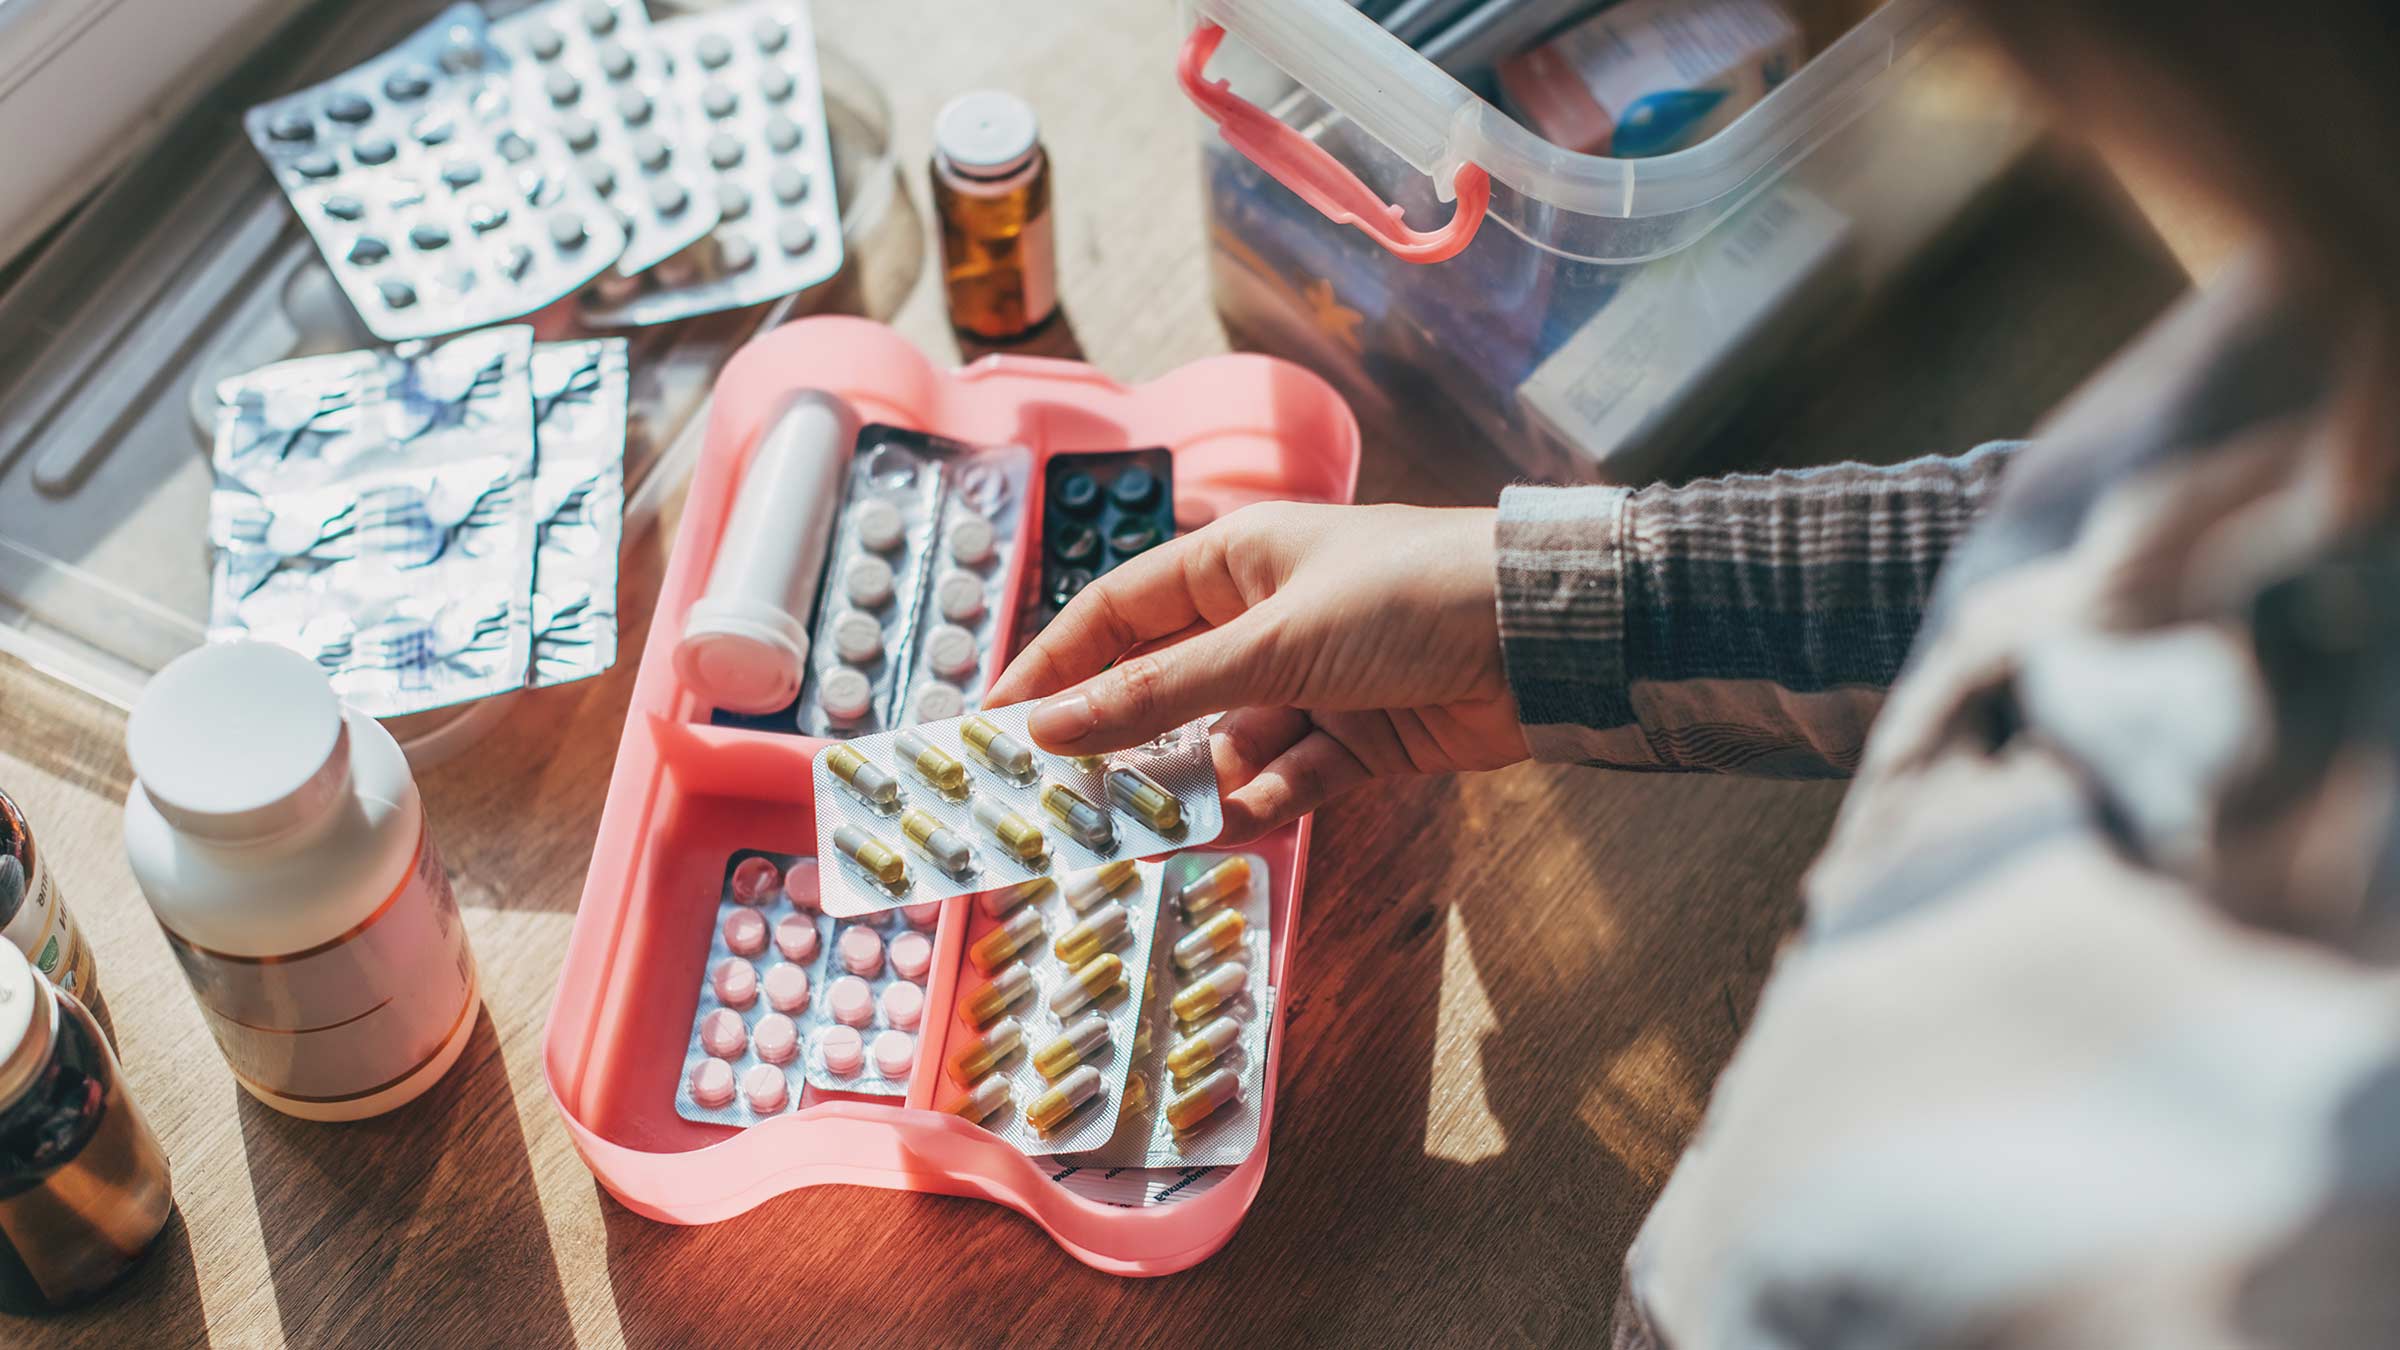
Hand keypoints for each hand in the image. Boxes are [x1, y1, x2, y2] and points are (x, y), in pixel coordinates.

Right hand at [986, 502, 1530, 839]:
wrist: (1549, 637)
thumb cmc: (1411, 595)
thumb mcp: (1273, 641)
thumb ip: (1161, 692)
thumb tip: (1052, 727)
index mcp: (1233, 562)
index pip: (1113, 615)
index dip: (1051, 667)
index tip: (994, 725)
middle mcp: (1262, 620)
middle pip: (1161, 688)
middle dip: (1114, 745)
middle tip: (1054, 803)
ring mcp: (1309, 684)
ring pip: (1220, 746)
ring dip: (1188, 787)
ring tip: (1140, 833)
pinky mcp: (1355, 740)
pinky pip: (1283, 781)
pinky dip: (1259, 805)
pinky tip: (1232, 827)